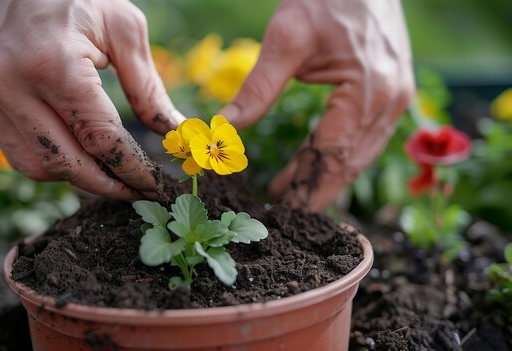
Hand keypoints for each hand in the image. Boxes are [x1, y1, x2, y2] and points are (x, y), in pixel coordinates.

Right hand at [0, 0, 183, 199]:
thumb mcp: (126, 30)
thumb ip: (148, 88)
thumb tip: (174, 132)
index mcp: (54, 65)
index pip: (100, 139)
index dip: (132, 169)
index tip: (154, 187)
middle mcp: (12, 85)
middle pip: (66, 163)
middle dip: (106, 184)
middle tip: (135, 190)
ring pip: (36, 167)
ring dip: (75, 178)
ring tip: (108, 173)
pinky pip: (16, 152)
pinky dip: (49, 162)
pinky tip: (76, 155)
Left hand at [220, 0, 414, 210]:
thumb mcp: (285, 39)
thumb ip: (257, 89)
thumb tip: (223, 128)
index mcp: (367, 91)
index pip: (334, 156)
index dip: (308, 187)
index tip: (285, 212)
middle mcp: (390, 100)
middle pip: (350, 162)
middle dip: (316, 189)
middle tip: (283, 212)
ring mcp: (396, 96)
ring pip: (359, 153)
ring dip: (325, 174)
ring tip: (289, 193)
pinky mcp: (392, 91)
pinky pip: (364, 135)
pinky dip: (337, 153)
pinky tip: (311, 161)